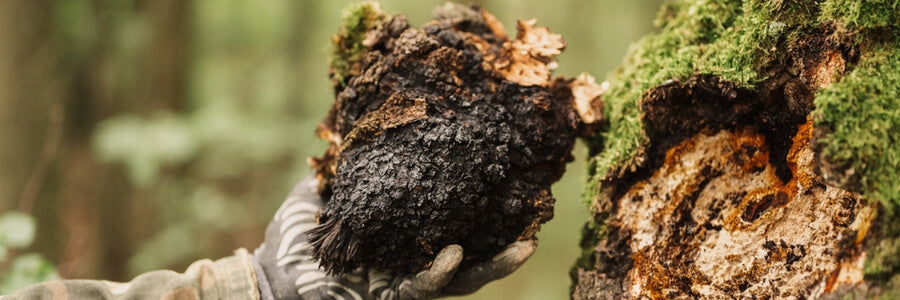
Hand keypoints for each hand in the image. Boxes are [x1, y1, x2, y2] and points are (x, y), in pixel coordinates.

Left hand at [252, 174, 536, 299]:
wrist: (269, 274)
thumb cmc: (296, 236)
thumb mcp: (327, 191)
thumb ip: (350, 166)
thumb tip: (368, 126)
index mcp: (406, 238)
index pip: (454, 226)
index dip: (485, 213)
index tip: (515, 188)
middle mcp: (412, 263)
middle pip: (472, 258)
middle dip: (507, 247)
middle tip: (537, 224)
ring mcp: (403, 283)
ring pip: (460, 280)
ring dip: (493, 265)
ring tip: (522, 245)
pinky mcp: (387, 298)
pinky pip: (421, 288)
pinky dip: (439, 272)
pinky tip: (456, 252)